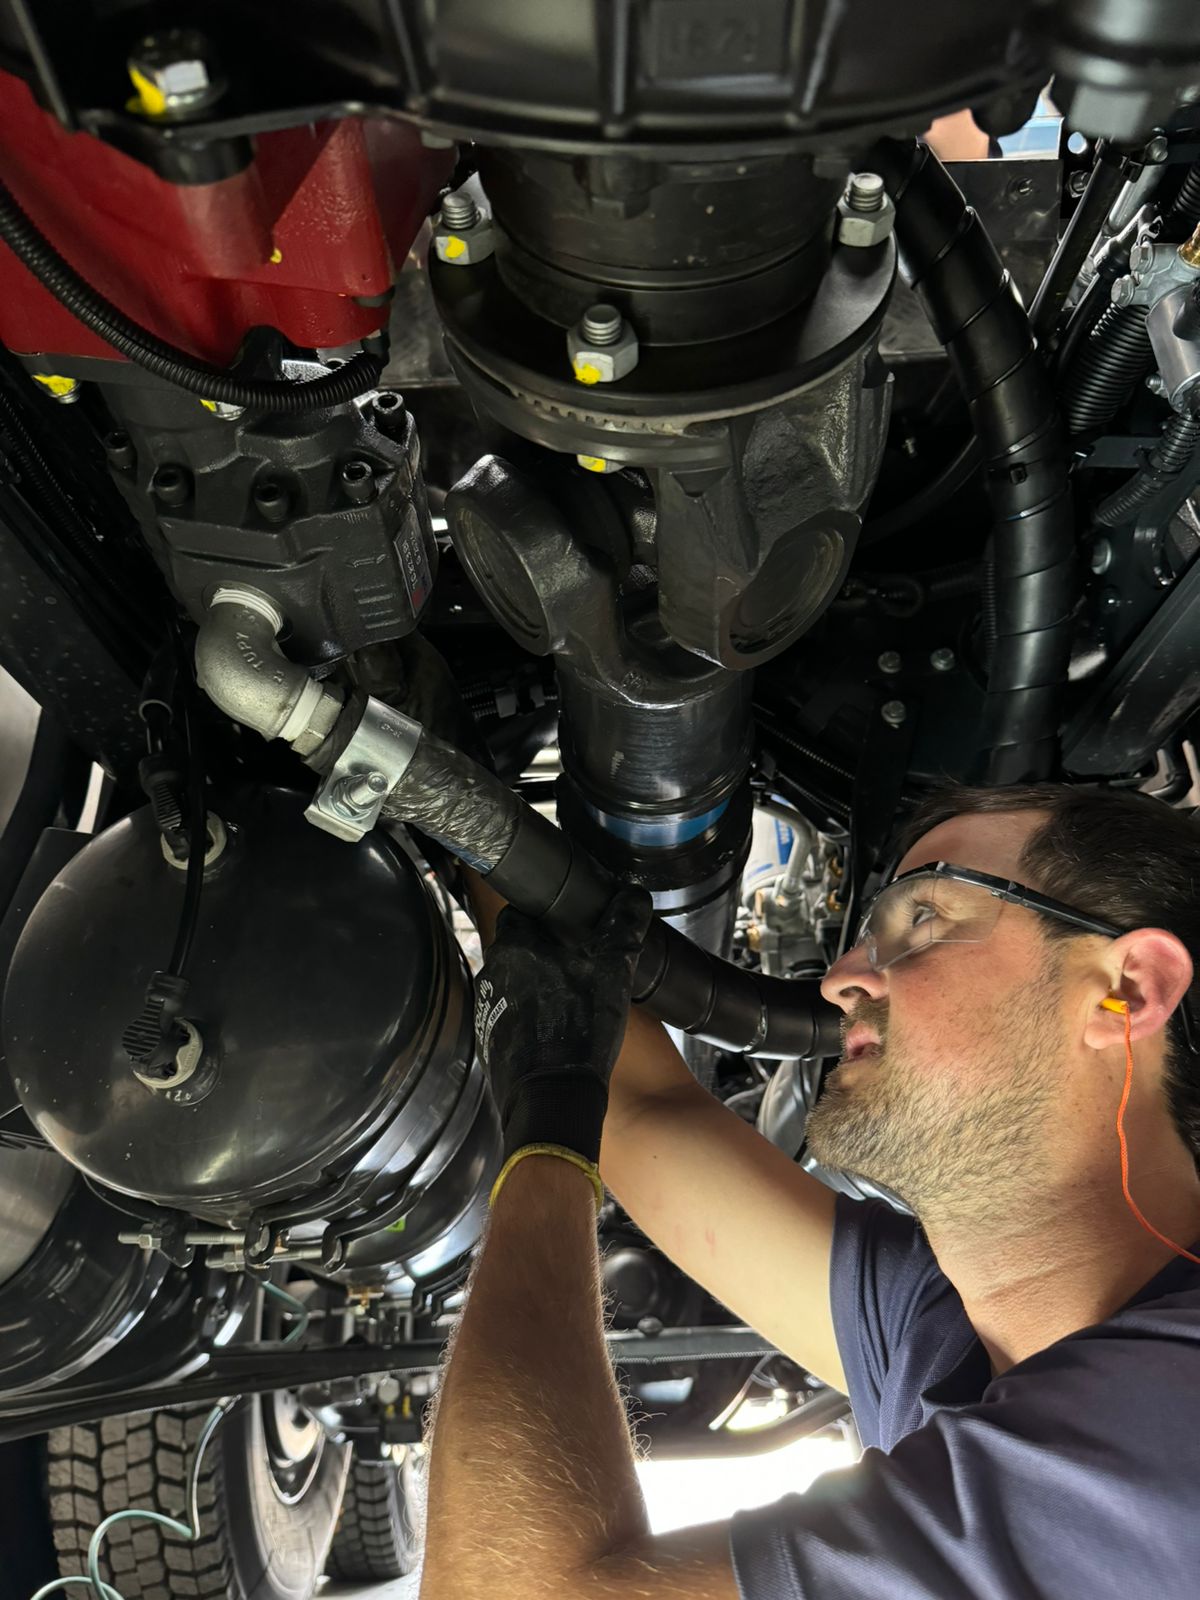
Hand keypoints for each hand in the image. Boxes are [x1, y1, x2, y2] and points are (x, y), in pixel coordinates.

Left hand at [474, 887, 652, 1165]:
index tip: (565, 924)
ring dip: (534, 983)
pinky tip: (554, 1027)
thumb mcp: (613, 971)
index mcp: (517, 945)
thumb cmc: (579, 1030)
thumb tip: (633, 896)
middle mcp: (493, 971)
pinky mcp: (489, 1036)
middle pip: (516, 947)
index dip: (542, 915)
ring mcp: (487, 1006)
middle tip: (574, 961)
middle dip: (540, 950)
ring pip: (511, 980)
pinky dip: (527, 1015)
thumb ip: (623, 927)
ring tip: (568, 996)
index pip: (519, 912)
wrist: (551, 1097)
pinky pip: (508, 1013)